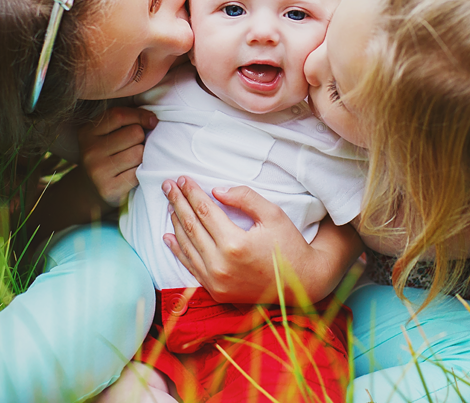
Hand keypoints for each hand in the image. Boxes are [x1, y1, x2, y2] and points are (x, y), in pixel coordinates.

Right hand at [77, 107, 157, 205]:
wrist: (93, 190)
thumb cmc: (109, 155)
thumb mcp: (108, 134)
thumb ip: (125, 120)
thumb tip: (153, 120)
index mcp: (87, 132)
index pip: (119, 115)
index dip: (140, 115)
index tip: (152, 121)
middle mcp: (90, 150)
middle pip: (134, 133)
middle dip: (141, 139)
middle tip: (134, 147)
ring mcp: (98, 170)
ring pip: (139, 152)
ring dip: (142, 157)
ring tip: (132, 161)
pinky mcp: (109, 188)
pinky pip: (138, 172)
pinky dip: (140, 172)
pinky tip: (131, 174)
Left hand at [162, 176, 362, 303]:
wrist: (302, 284)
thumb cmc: (289, 245)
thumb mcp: (273, 214)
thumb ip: (245, 198)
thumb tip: (216, 191)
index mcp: (235, 244)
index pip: (205, 211)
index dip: (192, 193)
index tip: (182, 179)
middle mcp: (221, 265)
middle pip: (191, 226)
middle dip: (177, 202)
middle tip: (167, 186)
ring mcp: (216, 281)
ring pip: (187, 246)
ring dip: (175, 223)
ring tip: (169, 204)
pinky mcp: (216, 291)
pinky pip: (190, 267)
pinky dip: (178, 250)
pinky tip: (168, 236)